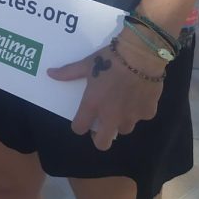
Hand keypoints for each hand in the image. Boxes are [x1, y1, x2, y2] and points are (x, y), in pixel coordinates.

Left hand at [47, 36, 163, 150]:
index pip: (79, 128)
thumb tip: (50, 73)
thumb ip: (68, 72)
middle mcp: (111, 116)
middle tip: (101, 125)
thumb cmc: (110, 59)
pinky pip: (141, 117)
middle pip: (103, 143)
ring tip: (121, 106)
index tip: (81, 120)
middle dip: (100, 138)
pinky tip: (138, 97)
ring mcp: (131, 116)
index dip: (79, 126)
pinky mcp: (148, 113)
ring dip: (120, 122)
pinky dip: (138, 111)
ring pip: (124, 130)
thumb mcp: (87, 64)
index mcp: (93, 104)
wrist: (141, 55)